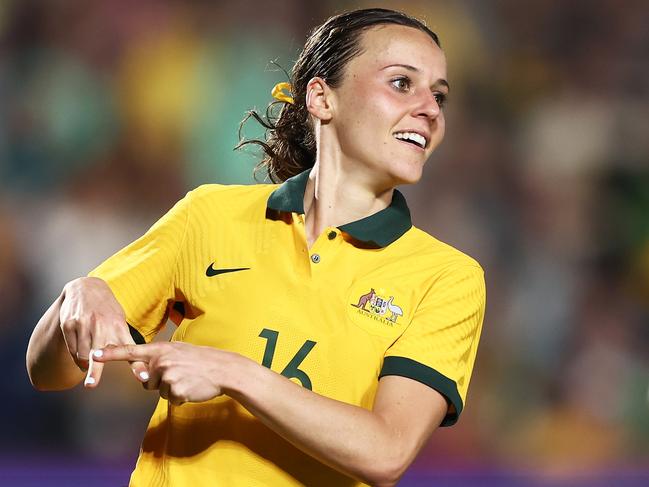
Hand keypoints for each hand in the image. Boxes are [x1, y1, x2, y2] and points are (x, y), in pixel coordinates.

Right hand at [58, 277, 147, 387]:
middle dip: (95, 371)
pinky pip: (71, 349)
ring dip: (85, 364)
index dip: (137, 366)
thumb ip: (123, 341)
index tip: (144, 378)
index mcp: (119, 327)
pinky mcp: (69, 324)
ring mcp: (84, 325)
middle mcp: (101, 326)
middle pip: (98, 355)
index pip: (130, 350)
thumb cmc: (107, 310)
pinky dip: (76, 356)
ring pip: (82, 355)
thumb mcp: (119, 321)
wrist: (86, 288)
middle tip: (91, 385)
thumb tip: (134, 363)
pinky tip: (80, 352)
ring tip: (88, 365)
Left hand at [93, 342, 237, 404]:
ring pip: (159, 391)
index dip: (110, 354)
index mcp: (160, 349)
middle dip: (159, 382)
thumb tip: (143, 376)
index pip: (130, 351)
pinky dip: (181, 397)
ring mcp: (168, 376)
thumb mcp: (178, 351)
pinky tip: (192, 387)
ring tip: (188, 379)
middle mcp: (161, 361)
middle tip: (180, 373)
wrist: (223, 369)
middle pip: (146, 381)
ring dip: (172, 389)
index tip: (94, 354)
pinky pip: (171, 399)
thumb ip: (158, 359)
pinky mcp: (176, 391)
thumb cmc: (201, 360)